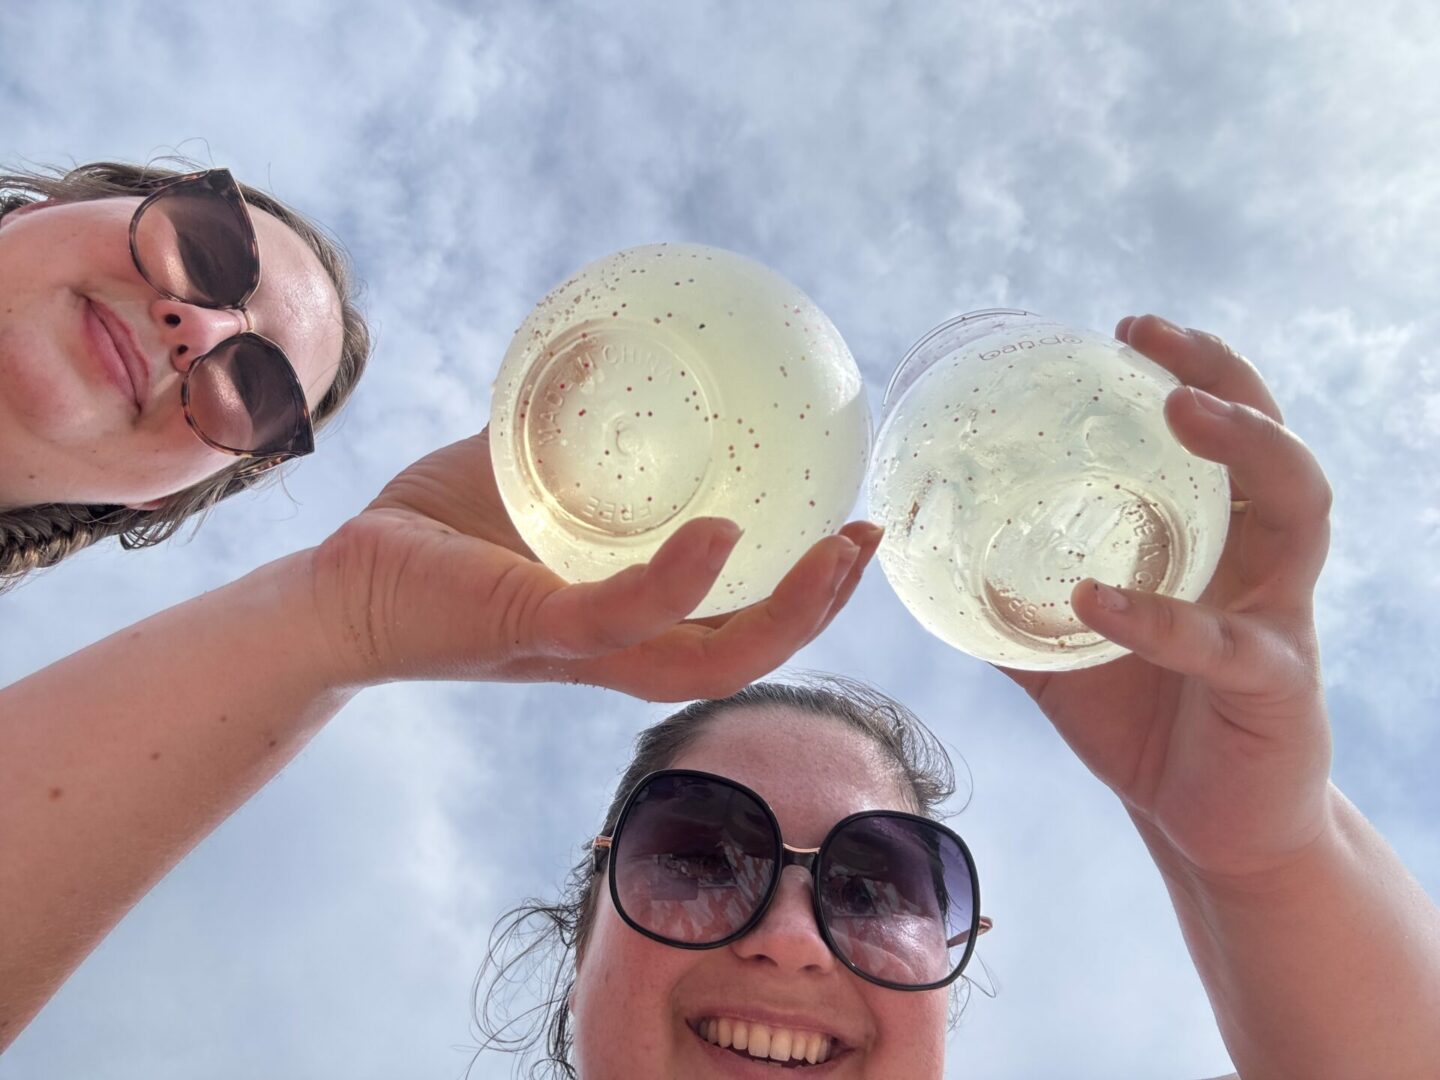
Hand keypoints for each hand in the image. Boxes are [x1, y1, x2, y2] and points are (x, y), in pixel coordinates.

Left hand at [309, 428, 880, 701]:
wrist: (339, 586)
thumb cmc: (432, 536)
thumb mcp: (523, 475)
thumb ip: (572, 437)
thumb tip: (610, 348)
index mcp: (622, 617)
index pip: (731, 621)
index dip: (801, 591)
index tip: (852, 531)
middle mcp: (615, 645)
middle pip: (743, 652)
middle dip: (816, 605)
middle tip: (864, 539)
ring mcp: (579, 646)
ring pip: (707, 658)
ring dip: (784, 611)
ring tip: (835, 551)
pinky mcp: (533, 628)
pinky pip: (621, 619)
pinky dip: (676, 584)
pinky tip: (719, 538)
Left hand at [999, 315, 1333, 884]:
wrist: (1203, 821)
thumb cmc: (1141, 719)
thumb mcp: (1058, 648)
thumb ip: (1005, 600)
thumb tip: (919, 555)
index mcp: (1214, 541)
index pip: (1220, 434)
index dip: (1190, 369)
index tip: (1126, 328)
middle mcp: (1260, 562)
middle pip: (1275, 443)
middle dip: (1225, 379)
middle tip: (1153, 341)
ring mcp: (1278, 618)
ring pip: (1298, 510)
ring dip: (1244, 448)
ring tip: (1177, 413)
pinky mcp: (1274, 687)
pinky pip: (1223, 643)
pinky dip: (1159, 618)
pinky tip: (1095, 599)